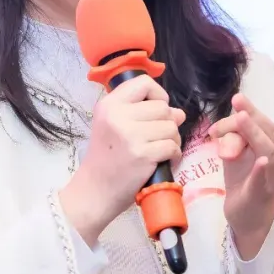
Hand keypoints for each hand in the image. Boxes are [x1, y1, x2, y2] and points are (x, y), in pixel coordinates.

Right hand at [60, 74, 185, 245]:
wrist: (95, 189)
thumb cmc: (105, 158)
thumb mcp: (112, 125)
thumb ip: (141, 112)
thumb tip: (178, 112)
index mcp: (108, 105)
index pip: (143, 83)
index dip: (158, 94)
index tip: (155, 110)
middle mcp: (118, 116)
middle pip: (162, 107)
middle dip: (167, 122)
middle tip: (157, 137)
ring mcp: (131, 135)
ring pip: (171, 126)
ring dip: (172, 139)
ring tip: (159, 149)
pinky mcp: (143, 154)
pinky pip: (172, 145)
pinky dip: (174, 153)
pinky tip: (163, 159)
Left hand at [207, 93, 273, 257]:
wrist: (248, 215)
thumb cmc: (244, 178)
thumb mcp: (236, 154)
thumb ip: (232, 137)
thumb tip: (223, 127)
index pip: (264, 122)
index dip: (249, 110)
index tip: (235, 101)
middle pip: (268, 132)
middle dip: (251, 116)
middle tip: (237, 102)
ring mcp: (273, 176)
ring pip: (269, 152)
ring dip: (255, 135)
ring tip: (243, 119)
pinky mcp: (261, 193)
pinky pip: (264, 180)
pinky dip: (262, 170)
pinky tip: (261, 161)